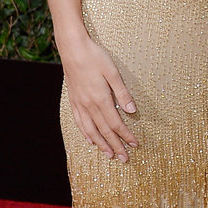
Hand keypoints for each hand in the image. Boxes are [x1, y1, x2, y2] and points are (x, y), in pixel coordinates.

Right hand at [61, 35, 138, 162]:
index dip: (126, 136)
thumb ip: (122, 93)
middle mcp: (89, 105)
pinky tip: (90, 140)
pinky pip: (79, 122)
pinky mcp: (73, 101)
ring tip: (109, 155)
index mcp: (101, 99)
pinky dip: (86, 134)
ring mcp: (79, 104)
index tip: (135, 144)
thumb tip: (132, 111)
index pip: (116, 124)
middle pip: (104, 131)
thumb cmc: (95, 57)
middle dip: (115, 146)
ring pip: (91, 130)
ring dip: (101, 144)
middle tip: (124, 159)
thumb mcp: (113, 72)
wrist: (72, 49)